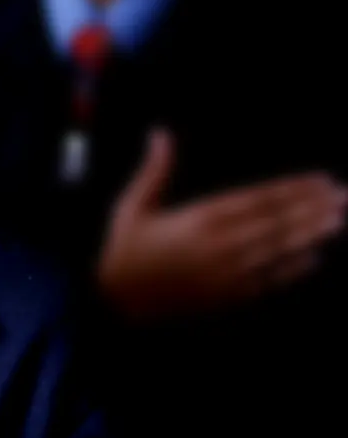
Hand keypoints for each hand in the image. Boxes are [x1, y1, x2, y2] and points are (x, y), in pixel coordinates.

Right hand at [98, 130, 347, 322]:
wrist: (113, 304)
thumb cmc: (122, 252)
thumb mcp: (131, 206)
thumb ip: (154, 170)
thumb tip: (161, 132)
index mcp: (198, 219)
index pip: (259, 199)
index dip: (294, 189)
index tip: (323, 179)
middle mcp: (219, 246)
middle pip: (278, 223)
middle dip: (314, 209)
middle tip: (345, 198)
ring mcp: (227, 274)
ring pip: (279, 250)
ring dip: (312, 235)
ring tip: (340, 222)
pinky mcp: (226, 297)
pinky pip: (268, 281)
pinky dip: (293, 270)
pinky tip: (314, 258)